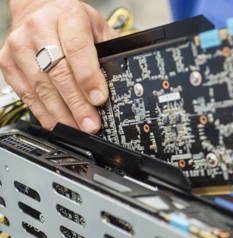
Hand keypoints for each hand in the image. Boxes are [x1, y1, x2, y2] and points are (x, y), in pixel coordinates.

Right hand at [0, 0, 117, 131]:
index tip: (99, 99)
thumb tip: (120, 83)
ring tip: (78, 128)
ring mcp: (20, 47)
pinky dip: (44, 113)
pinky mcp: (8, 63)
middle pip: (59, 73)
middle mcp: (39, 29)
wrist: (38, 9)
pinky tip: (58, 123)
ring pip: (41, 87)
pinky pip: (27, 94)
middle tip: (91, 123)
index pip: (77, 49)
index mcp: (67, 16)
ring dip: (62, 113)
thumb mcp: (96, 27)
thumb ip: (107, 51)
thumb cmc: (70, 20)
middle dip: (77, 104)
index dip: (88, 78)